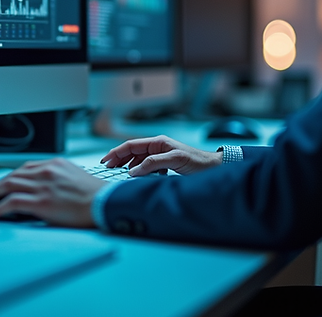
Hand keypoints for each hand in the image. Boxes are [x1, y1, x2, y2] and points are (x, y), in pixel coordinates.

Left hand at [0, 158, 105, 227]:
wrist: (105, 204)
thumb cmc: (96, 195)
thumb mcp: (75, 178)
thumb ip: (58, 179)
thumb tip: (45, 189)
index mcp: (55, 164)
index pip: (26, 167)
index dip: (13, 176)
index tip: (6, 182)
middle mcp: (46, 171)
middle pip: (14, 175)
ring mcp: (42, 186)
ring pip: (9, 185)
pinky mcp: (40, 201)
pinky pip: (11, 203)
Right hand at [101, 135, 220, 175]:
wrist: (215, 169)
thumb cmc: (199, 162)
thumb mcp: (174, 160)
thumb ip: (153, 164)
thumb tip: (133, 170)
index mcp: (158, 142)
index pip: (131, 145)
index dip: (116, 153)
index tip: (106, 161)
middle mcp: (158, 147)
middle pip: (132, 152)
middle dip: (119, 160)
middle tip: (107, 169)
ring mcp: (161, 156)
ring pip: (138, 161)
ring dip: (129, 167)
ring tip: (121, 175)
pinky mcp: (166, 165)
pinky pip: (147, 168)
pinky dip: (140, 173)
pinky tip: (139, 179)